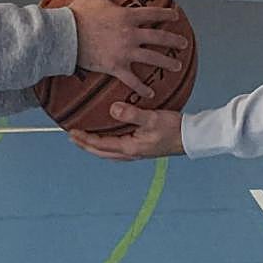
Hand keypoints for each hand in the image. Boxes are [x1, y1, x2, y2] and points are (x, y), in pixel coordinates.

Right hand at [68, 0, 186, 98]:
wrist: (65, 35)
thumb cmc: (77, 14)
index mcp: (128, 16)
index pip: (154, 14)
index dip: (167, 15)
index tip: (176, 16)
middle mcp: (131, 34)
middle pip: (160, 38)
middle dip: (175, 41)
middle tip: (184, 44)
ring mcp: (125, 52)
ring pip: (152, 58)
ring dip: (166, 63)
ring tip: (177, 67)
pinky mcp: (115, 67)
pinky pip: (133, 80)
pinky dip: (142, 88)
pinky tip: (151, 93)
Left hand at [68, 104, 184, 160]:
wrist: (191, 138)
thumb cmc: (174, 128)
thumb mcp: (152, 118)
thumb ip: (131, 114)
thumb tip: (112, 110)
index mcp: (130, 147)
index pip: (101, 144)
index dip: (85, 139)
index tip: (72, 132)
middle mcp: (131, 153)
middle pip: (101, 152)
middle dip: (85, 145)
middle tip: (72, 137)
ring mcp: (136, 152)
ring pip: (108, 153)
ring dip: (95, 146)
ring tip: (84, 139)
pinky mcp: (141, 149)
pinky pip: (117, 150)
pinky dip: (106, 146)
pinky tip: (107, 138)